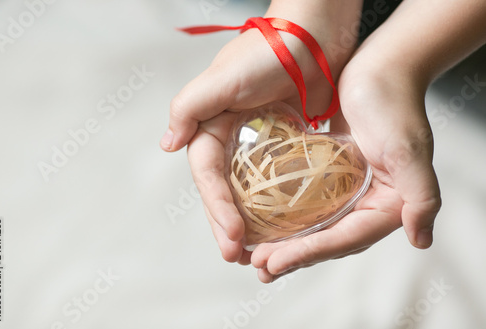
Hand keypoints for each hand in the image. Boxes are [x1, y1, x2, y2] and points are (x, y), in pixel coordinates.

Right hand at [161, 2, 362, 264]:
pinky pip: (277, 181)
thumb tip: (168, 146)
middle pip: (225, 190)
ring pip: (249, 191)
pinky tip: (283, 226)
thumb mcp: (221, 79)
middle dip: (229, 225)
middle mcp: (232, 138)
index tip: (232, 241)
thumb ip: (189, 109)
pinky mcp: (285, 144)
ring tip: (257, 254)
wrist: (311, 35)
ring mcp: (259, 143)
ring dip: (250, 223)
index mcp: (211, 126)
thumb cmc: (266, 54)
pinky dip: (277, 205)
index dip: (217, 210)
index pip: (208, 177)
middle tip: (240, 259)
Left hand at [250, 49, 441, 282]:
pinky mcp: (333, 177)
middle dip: (293, 256)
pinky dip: (288, 218)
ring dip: (287, 244)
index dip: (308, 254)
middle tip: (258, 267)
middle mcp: (369, 203)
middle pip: (328, 239)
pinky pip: (308, 205)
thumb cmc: (393, 103)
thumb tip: (421, 240)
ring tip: (257, 257)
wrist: (379, 69)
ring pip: (316, 227)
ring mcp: (350, 191)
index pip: (345, 238)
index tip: (272, 263)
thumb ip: (421, 196)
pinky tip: (266, 224)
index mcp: (390, 205)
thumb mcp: (409, 149)